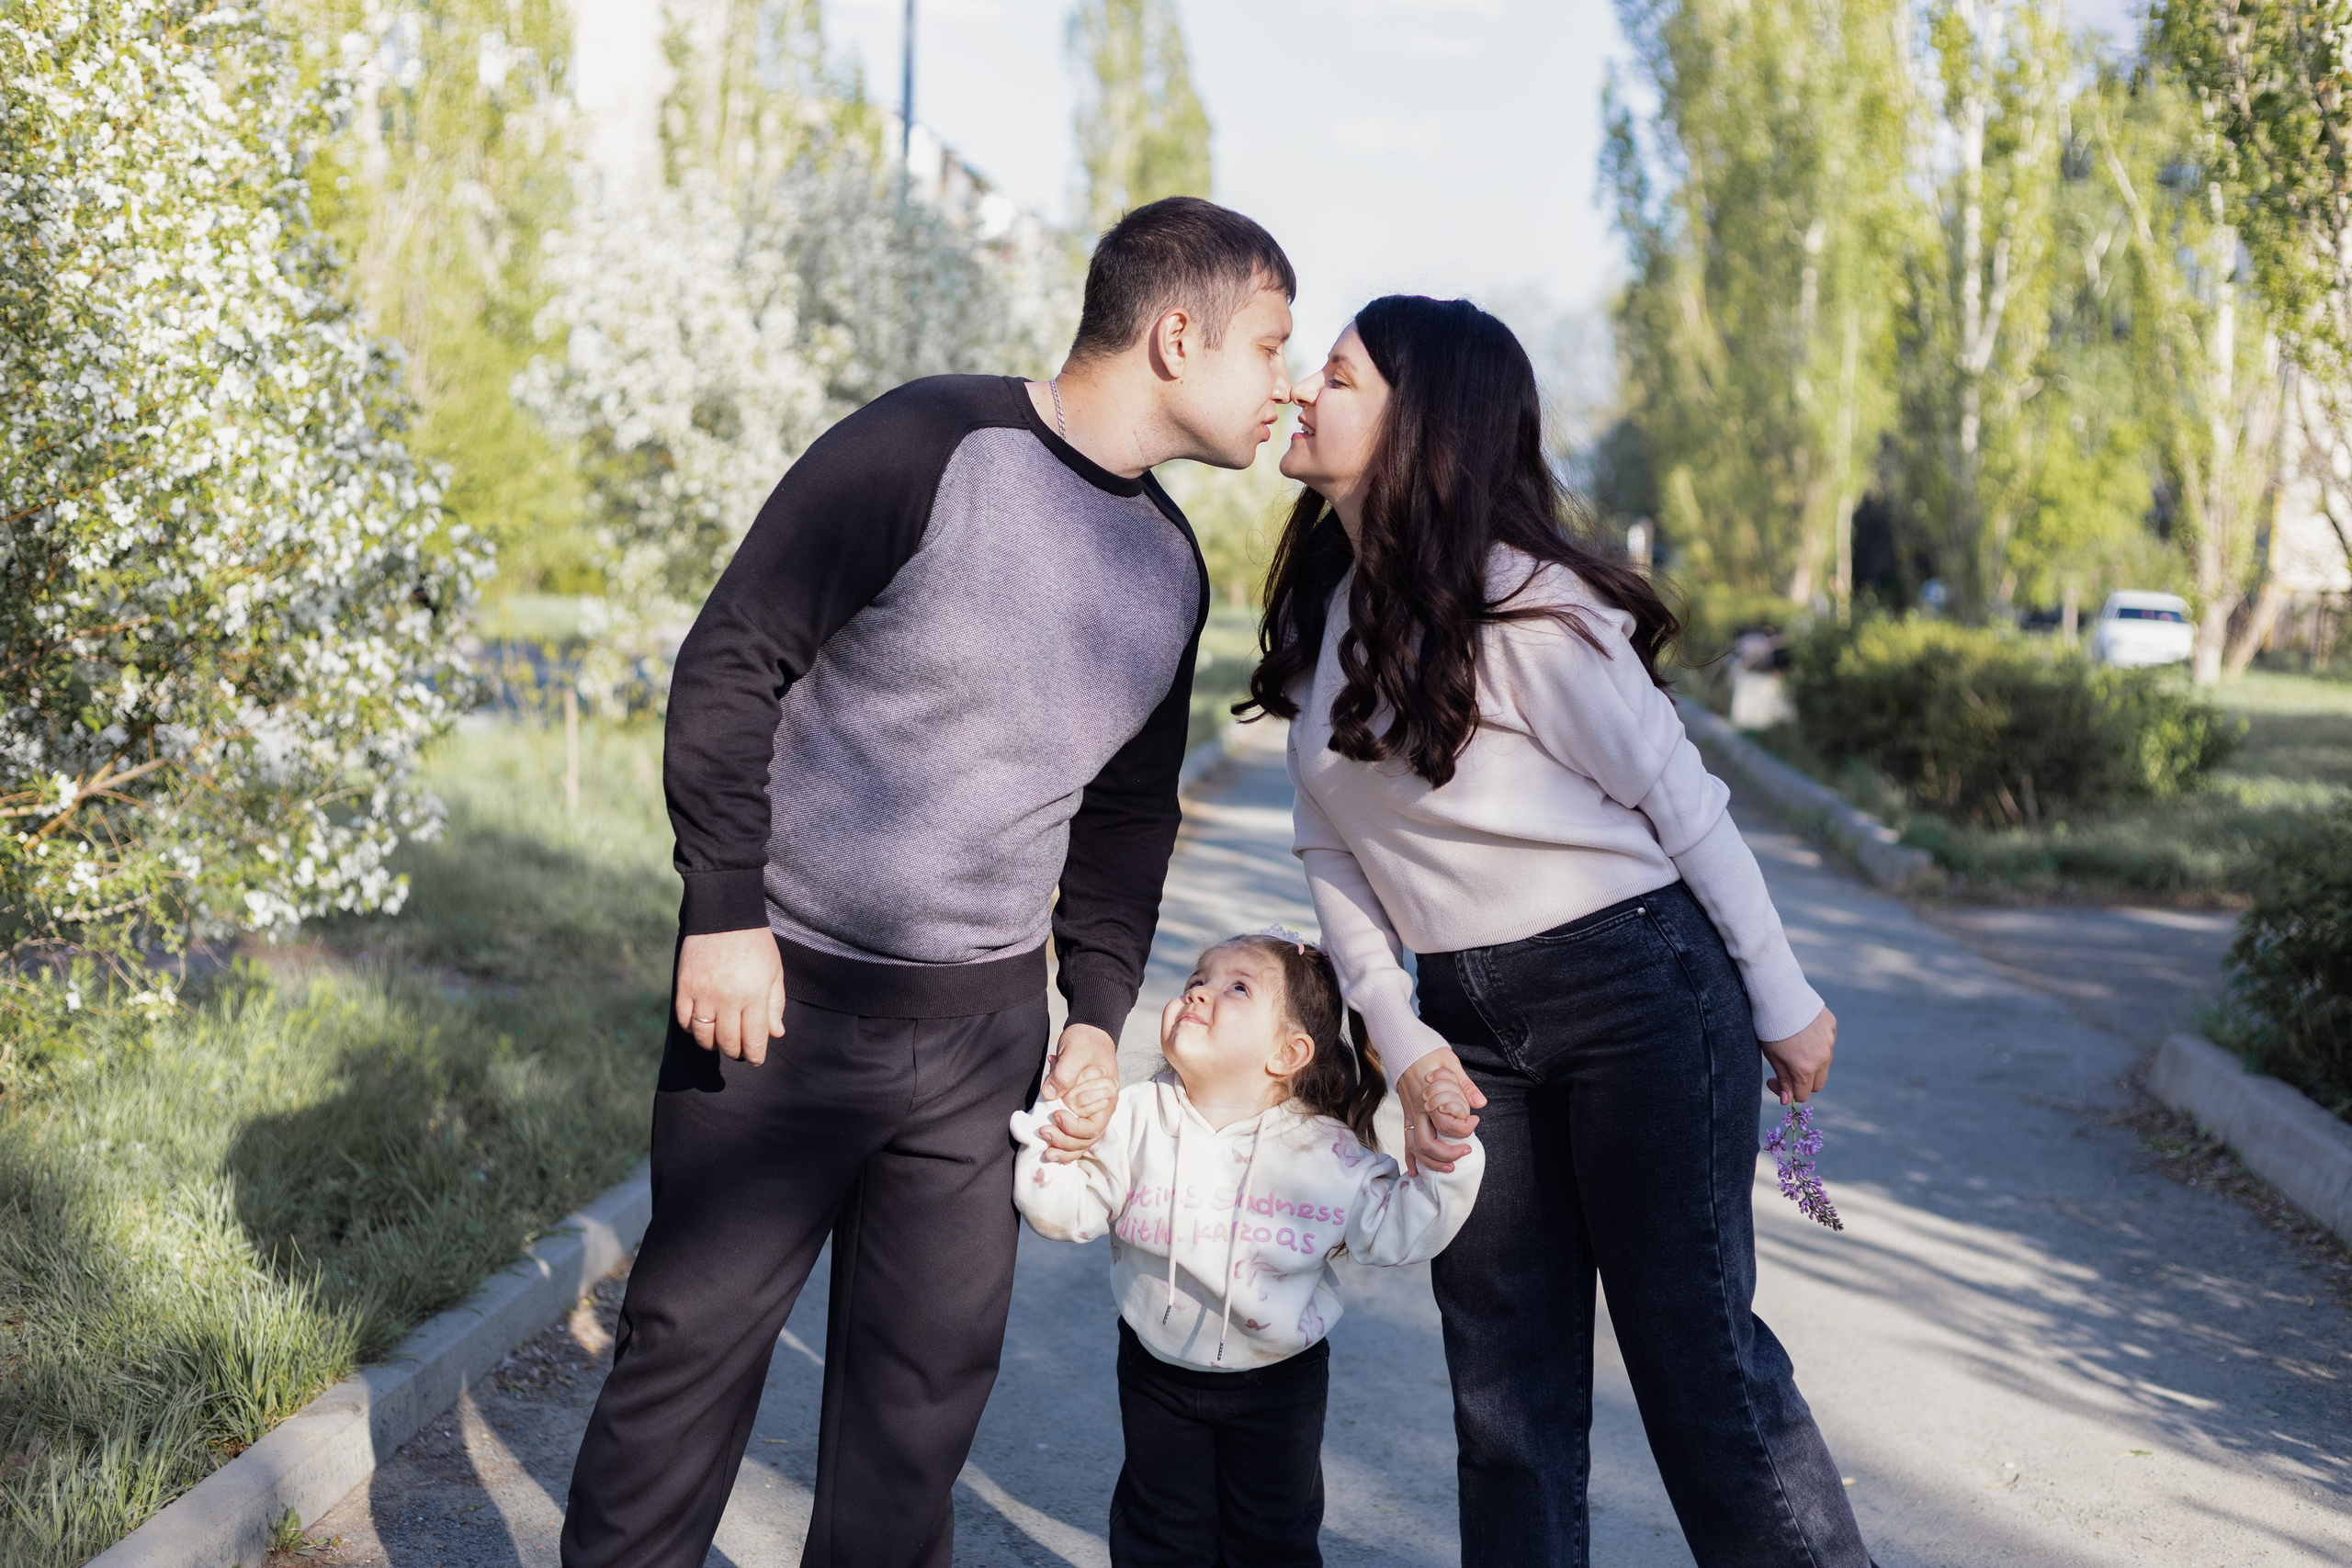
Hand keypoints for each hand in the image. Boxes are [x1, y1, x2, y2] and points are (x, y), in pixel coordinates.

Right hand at [675, 928, 786, 1065]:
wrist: (724, 914)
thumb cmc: (755, 943)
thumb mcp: (773, 971)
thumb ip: (774, 1004)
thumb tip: (775, 1033)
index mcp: (753, 995)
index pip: (753, 1039)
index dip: (754, 1055)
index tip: (755, 1059)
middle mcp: (727, 998)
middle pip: (727, 1042)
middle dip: (735, 1051)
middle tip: (738, 1050)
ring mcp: (703, 993)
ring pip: (703, 1035)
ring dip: (712, 1044)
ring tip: (719, 1041)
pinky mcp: (684, 986)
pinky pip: (684, 1020)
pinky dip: (692, 1028)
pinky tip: (701, 1025)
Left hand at [1038, 1023, 1118, 1161]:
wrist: (1088, 1035)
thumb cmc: (1086, 1042)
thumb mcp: (1075, 1051)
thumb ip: (1065, 1073)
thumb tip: (1050, 1095)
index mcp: (1106, 1098)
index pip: (1093, 1126)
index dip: (1073, 1127)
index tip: (1056, 1114)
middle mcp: (1100, 1110)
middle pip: (1086, 1140)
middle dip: (1065, 1141)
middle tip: (1044, 1132)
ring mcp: (1090, 1114)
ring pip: (1081, 1143)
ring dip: (1064, 1149)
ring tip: (1046, 1152)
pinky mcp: (1079, 1113)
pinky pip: (1075, 1137)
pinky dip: (1064, 1146)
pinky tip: (1052, 1150)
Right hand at [1395, 1047, 1484, 1176]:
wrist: (1404, 1047)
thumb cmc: (1428, 1053)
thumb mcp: (1450, 1063)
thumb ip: (1465, 1085)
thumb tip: (1480, 1102)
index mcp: (1429, 1098)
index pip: (1446, 1124)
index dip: (1465, 1128)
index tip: (1475, 1120)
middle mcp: (1417, 1111)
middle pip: (1428, 1143)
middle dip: (1447, 1154)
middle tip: (1465, 1151)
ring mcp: (1410, 1115)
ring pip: (1415, 1148)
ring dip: (1431, 1162)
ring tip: (1449, 1166)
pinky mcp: (1406, 1117)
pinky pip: (1406, 1142)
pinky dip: (1411, 1159)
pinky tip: (1417, 1171)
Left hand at [1761, 1007, 1835, 1104]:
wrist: (1778, 994)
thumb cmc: (1769, 1027)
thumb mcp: (1772, 1056)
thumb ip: (1783, 1079)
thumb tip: (1787, 1100)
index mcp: (1805, 1069)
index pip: (1804, 1094)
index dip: (1788, 1092)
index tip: (1774, 1080)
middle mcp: (1823, 1058)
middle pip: (1818, 1083)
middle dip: (1803, 1081)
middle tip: (1787, 1067)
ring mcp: (1830, 1041)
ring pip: (1824, 1062)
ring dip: (1811, 1061)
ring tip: (1793, 1044)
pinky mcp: (1832, 1026)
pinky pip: (1827, 1041)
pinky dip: (1817, 1042)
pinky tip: (1802, 1030)